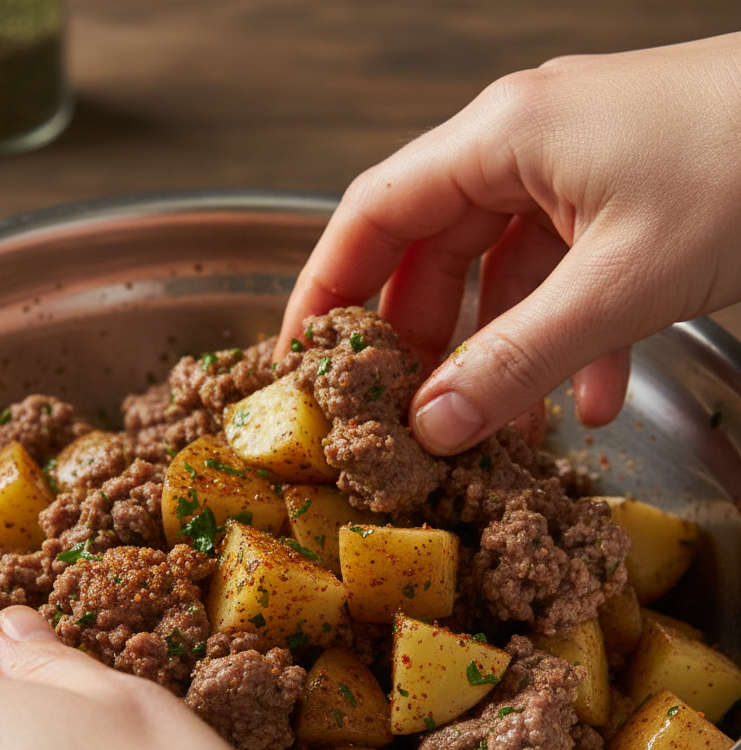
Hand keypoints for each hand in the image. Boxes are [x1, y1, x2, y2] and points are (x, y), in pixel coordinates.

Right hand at [277, 33, 740, 453]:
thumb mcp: (620, 283)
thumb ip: (516, 361)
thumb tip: (432, 427)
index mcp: (500, 139)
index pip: (372, 212)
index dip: (326, 286)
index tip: (305, 355)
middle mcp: (525, 145)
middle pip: (430, 246)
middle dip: (417, 335)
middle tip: (401, 407)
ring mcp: (577, 168)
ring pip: (501, 267)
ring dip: (496, 348)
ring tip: (493, 424)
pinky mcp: (626, 196)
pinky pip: (566, 274)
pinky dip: (566, 339)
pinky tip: (587, 400)